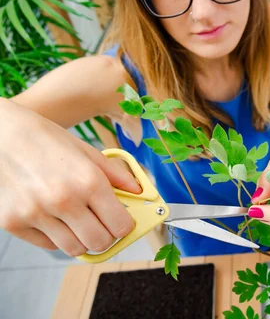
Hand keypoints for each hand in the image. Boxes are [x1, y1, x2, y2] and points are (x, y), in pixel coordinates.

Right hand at [0, 98, 140, 256]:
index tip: (123, 222)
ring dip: (82, 240)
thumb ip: (118, 176)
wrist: (4, 136)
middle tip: (103, 225)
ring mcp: (36, 214)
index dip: (125, 226)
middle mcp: (63, 200)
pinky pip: (48, 245)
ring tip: (79, 221)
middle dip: (107, 236)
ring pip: (74, 249)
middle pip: (100, 242)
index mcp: (88, 181)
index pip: (120, 225)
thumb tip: (140, 193)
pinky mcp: (13, 222)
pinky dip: (57, 237)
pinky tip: (55, 217)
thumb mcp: (89, 153)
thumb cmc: (49, 142)